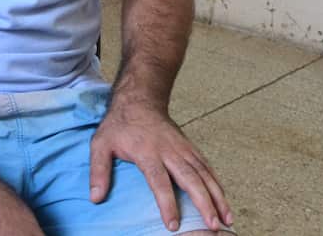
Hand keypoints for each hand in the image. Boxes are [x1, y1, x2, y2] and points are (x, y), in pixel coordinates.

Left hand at [89, 95, 232, 231]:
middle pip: (191, 178)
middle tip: (213, 225)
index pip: (159, 181)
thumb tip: (96, 198)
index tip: (173, 225)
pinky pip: (206, 167)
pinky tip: (223, 199)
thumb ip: (99, 170)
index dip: (167, 203)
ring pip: (204, 173)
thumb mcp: (101, 144)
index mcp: (148, 152)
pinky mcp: (189, 147)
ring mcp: (182, 148)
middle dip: (204, 202)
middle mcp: (170, 151)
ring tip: (227, 218)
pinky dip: (217, 183)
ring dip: (217, 196)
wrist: (139, 100)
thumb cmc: (119, 125)